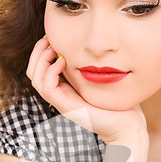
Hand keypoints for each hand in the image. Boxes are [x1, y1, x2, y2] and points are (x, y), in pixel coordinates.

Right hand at [26, 37, 146, 143]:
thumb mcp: (102, 77)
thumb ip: (92, 63)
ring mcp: (62, 102)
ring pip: (36, 79)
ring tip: (54, 48)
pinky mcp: (67, 107)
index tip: (53, 36)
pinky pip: (47, 88)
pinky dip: (51, 71)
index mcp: (66, 87)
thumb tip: (91, 43)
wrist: (127, 125)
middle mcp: (60, 95)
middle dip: (38, 51)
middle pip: (33, 72)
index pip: (41, 68)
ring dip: (41, 59)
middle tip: (49, 38)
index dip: (42, 50)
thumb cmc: (119, 102)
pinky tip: (64, 61)